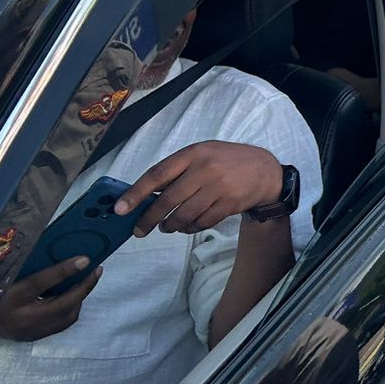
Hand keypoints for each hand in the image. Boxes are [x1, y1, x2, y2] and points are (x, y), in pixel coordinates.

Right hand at [0, 258, 102, 340]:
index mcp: (9, 299)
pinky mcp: (36, 337)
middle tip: (95, 270)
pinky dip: (72, 308)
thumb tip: (59, 253)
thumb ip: (29, 267)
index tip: (85, 259)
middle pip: (61, 304)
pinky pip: (62, 323)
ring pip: (66, 316)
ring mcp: (31, 331)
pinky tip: (74, 296)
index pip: (38, 283)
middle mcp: (21, 319)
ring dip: (80, 298)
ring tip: (87, 281)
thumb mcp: (6, 277)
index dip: (63, 270)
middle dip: (84, 287)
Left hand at [116, 141, 283, 235]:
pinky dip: (190, 228)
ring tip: (167, 226)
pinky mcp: (229, 204)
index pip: (157, 174)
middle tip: (139, 230)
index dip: (136, 193)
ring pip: (184, 215)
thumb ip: (177, 170)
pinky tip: (187, 226)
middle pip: (168, 200)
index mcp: (193, 154)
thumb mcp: (202, 154)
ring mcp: (218, 188)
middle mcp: (205, 170)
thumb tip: (145, 194)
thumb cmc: (226, 161)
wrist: (264, 170)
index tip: (120, 209)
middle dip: (149, 219)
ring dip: (170, 225)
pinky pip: (201, 223)